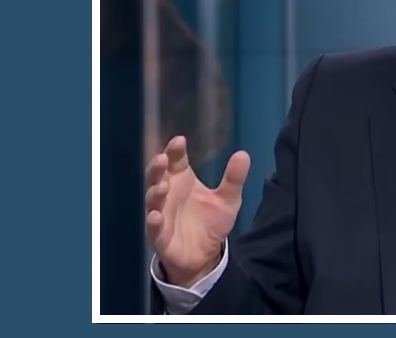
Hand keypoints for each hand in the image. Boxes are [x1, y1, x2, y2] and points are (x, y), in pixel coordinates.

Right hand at [145, 135, 250, 287]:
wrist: (205, 255)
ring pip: (152, 200)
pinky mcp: (159, 236)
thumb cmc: (210, 222)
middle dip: (157, 167)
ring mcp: (161, 214)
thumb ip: (234, 179)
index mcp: (182, 180)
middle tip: (162, 158)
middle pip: (157, 176)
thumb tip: (244, 154)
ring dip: (155, 192)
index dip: (175, 151)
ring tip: (163, 186)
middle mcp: (168, 194)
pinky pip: (152, 228)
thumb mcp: (228, 200)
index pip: (176, 161)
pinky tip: (156, 216)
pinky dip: (153, 221)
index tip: (179, 141)